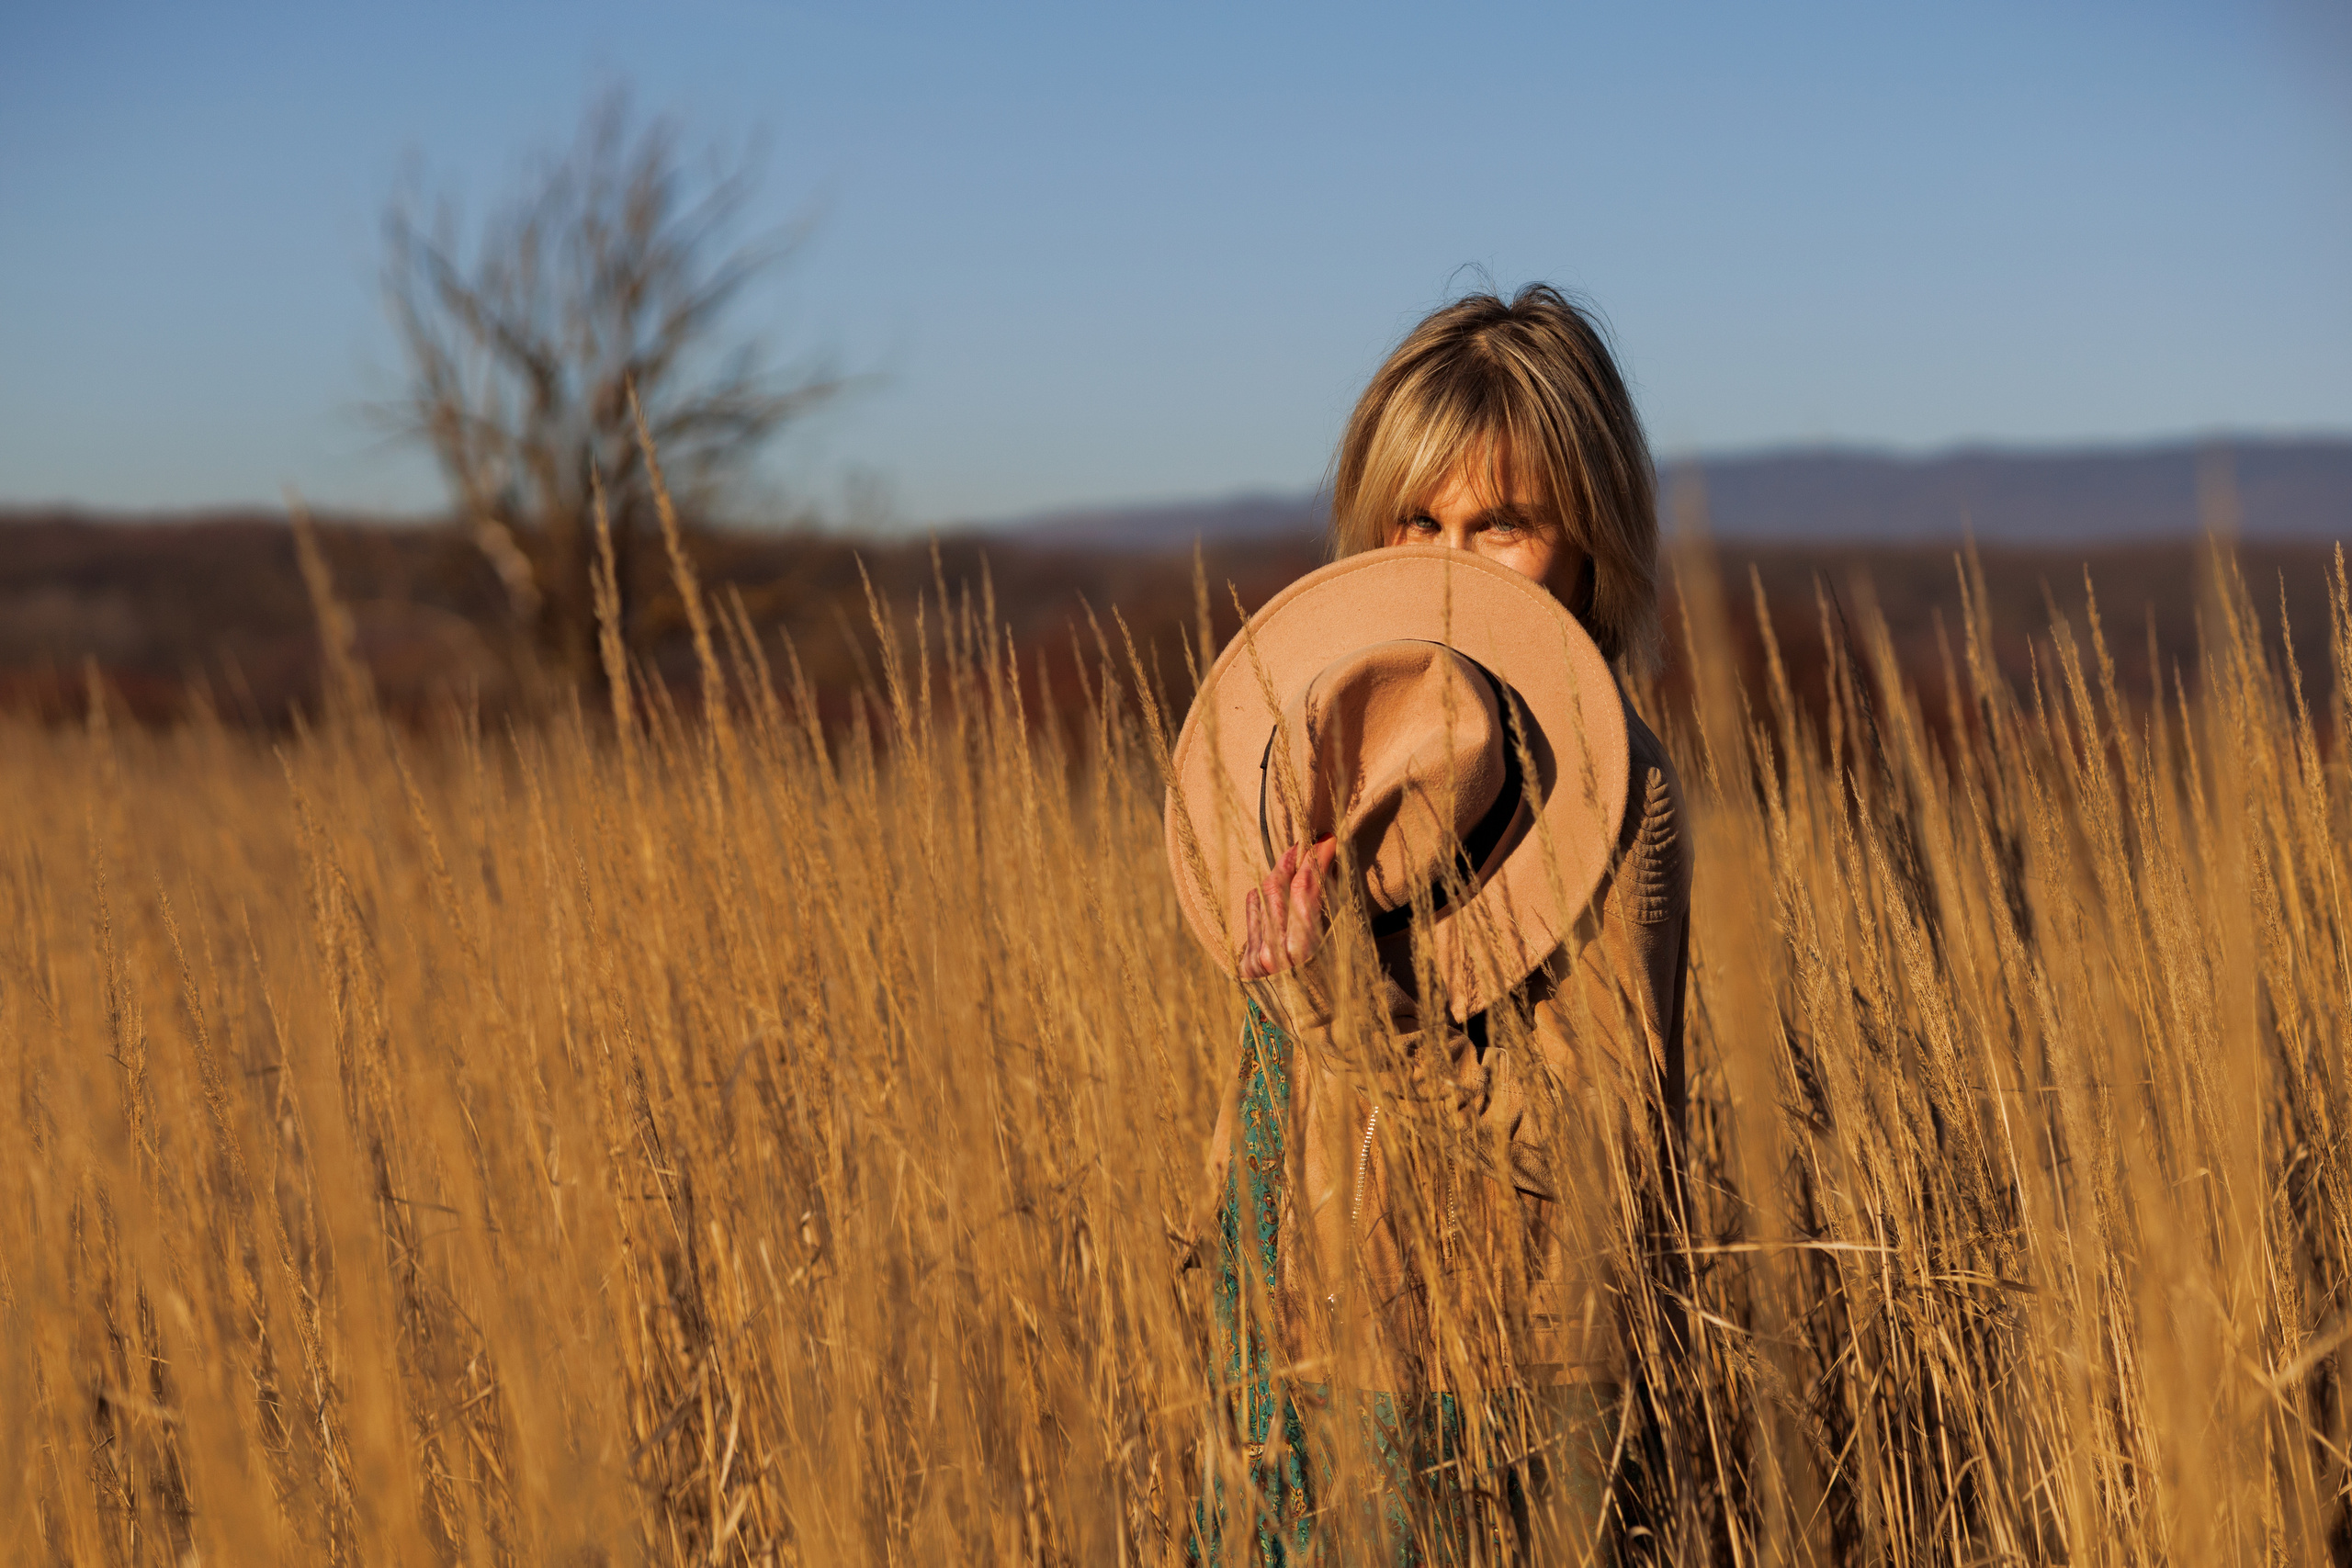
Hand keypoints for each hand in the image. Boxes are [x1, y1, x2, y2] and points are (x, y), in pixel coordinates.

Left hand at [1239, 837, 1338, 978]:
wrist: (1323, 1031)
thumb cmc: (1344, 990)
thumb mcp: (1344, 946)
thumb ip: (1329, 907)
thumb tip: (1324, 866)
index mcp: (1302, 949)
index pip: (1305, 888)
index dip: (1316, 859)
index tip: (1327, 842)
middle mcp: (1272, 953)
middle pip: (1275, 887)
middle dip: (1291, 860)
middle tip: (1305, 844)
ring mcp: (1255, 959)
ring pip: (1259, 898)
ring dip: (1276, 877)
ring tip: (1292, 863)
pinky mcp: (1245, 965)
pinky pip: (1251, 919)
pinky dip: (1262, 902)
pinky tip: (1274, 893)